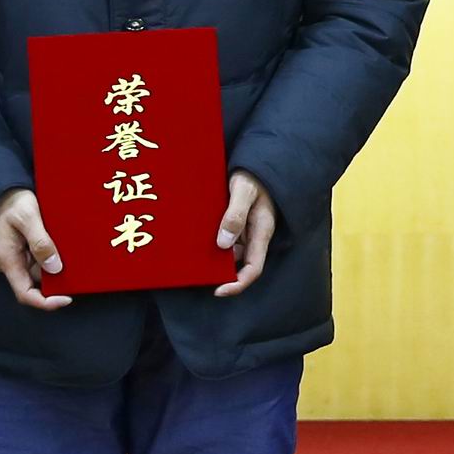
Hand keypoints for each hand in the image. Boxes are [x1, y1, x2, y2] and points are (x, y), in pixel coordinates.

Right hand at [0, 189, 73, 310]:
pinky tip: (67, 250)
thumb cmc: (12, 201)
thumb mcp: (27, 217)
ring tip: (76, 259)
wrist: (1, 190)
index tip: (67, 298)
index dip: (46, 302)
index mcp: (8, 260)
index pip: (25, 294)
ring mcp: (18, 257)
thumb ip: (40, 242)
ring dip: (57, 268)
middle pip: (35, 285)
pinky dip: (54, 258)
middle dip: (56, 283)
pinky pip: (40, 260)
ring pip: (40, 272)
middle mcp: (12, 263)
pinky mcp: (24, 249)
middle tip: (79, 275)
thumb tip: (54, 267)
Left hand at [208, 171, 277, 297]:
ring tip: (191, 257)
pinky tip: (196, 240)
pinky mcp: (236, 223)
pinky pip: (225, 239)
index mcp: (261, 232)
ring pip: (230, 252)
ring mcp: (245, 230)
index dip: (238, 284)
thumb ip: (235, 215)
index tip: (218, 290)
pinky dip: (212, 243)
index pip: (253, 268)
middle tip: (197, 274)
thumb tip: (223, 244)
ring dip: (215, 257)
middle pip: (240, 264)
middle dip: (221, 273)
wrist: (256, 163)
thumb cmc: (253, 175)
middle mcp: (254, 235)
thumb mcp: (243, 191)